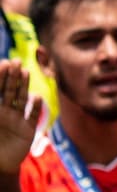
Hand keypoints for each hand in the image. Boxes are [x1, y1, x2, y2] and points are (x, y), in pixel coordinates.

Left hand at [0, 61, 42, 175]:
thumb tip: (20, 98)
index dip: (0, 77)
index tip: (4, 63)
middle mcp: (5, 112)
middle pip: (8, 91)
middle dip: (12, 76)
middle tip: (15, 61)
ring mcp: (17, 120)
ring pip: (20, 100)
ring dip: (23, 86)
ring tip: (26, 72)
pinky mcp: (27, 130)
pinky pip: (32, 116)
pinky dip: (35, 108)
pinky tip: (37, 97)